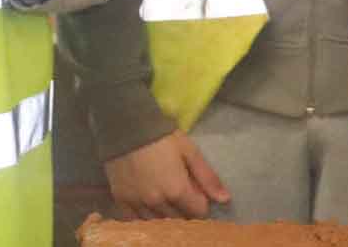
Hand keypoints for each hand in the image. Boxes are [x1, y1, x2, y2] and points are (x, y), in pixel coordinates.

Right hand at [103, 130, 230, 218]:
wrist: (126, 126)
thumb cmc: (162, 136)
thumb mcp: (189, 151)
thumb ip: (207, 177)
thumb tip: (225, 199)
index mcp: (177, 190)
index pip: (198, 212)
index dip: (201, 202)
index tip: (196, 190)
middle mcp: (158, 202)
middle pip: (179, 218)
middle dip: (185, 208)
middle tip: (181, 192)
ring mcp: (138, 203)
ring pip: (159, 221)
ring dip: (166, 214)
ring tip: (165, 198)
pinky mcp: (121, 200)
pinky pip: (135, 220)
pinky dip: (145, 216)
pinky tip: (148, 206)